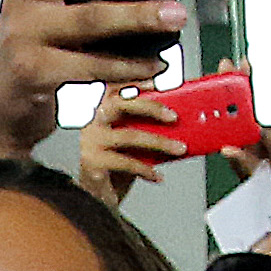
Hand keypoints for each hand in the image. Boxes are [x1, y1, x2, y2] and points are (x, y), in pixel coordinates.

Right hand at [0, 0, 185, 157]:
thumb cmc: (35, 49)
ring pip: (89, 18)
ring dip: (139, 16)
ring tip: (175, 15)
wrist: (1, 111)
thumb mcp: (44, 8)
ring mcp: (23, 36)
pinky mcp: (35, 73)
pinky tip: (155, 61)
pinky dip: (130, 65)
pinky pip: (93, 66)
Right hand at [73, 87, 188, 205]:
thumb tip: (180, 120)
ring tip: (179, 149)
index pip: (118, 85)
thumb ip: (147, 126)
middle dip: (151, 106)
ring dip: (160, 142)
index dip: (137, 77)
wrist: (95, 198)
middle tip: (174, 116)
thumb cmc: (115, 167)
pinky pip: (127, 163)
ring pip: (129, 135)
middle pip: (121, 103)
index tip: (160, 72)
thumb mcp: (133, 142)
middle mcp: (92, 121)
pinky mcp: (93, 163)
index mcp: (102, 109)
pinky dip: (147, 170)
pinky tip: (157, 176)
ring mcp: (91, 141)